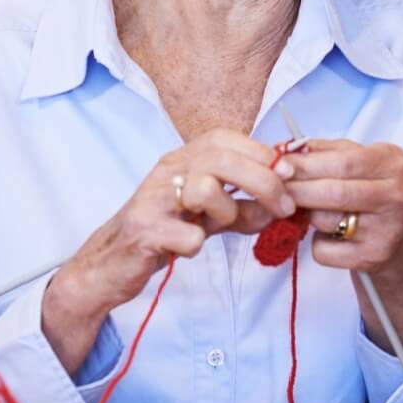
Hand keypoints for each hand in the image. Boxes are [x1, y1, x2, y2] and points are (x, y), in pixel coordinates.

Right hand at [42, 129, 294, 371]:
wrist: (112, 263)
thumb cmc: (165, 230)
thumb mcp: (209, 215)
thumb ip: (244, 206)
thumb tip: (285, 203)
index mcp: (183, 159)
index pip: (226, 138)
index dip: (262, 152)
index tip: (290, 174)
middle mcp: (167, 171)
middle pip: (222, 158)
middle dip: (263, 181)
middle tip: (284, 207)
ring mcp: (153, 200)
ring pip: (205, 189)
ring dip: (227, 211)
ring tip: (222, 227)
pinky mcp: (143, 232)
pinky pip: (187, 235)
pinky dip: (196, 244)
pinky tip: (189, 247)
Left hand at [289, 138, 402, 357]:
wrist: (396, 237)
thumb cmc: (368, 190)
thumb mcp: (355, 160)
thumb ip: (322, 152)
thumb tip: (282, 153)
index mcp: (393, 163)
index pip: (343, 162)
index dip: (305, 165)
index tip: (278, 166)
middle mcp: (397, 195)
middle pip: (334, 192)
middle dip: (296, 189)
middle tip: (274, 188)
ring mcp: (387, 229)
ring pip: (324, 220)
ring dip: (305, 215)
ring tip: (309, 210)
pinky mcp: (372, 258)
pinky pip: (323, 250)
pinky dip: (316, 243)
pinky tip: (330, 236)